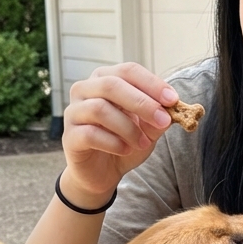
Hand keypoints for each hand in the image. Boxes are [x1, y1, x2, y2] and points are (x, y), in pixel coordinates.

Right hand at [60, 63, 177, 208]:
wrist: (103, 172)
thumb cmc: (124, 142)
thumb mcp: (147, 129)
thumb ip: (158, 118)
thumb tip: (172, 109)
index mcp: (106, 79)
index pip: (128, 71)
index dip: (152, 83)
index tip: (172, 99)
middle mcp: (85, 90)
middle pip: (111, 85)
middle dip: (142, 103)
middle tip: (163, 120)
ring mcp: (74, 112)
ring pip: (100, 109)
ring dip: (128, 128)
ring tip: (143, 143)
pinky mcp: (69, 136)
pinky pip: (90, 134)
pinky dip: (113, 143)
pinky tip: (125, 150)